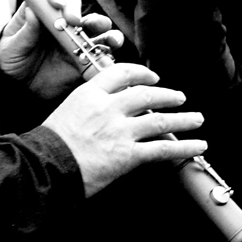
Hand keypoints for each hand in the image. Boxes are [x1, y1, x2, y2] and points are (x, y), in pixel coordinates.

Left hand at [0, 0, 122, 100]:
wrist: (19, 90)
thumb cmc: (11, 63)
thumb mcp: (11, 48)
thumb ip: (24, 32)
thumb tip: (32, 11)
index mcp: (38, 11)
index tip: (56, 4)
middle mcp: (59, 20)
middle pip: (74, 3)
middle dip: (77, 9)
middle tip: (75, 21)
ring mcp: (74, 37)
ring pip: (95, 24)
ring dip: (102, 25)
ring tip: (108, 35)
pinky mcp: (85, 56)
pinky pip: (101, 50)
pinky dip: (108, 51)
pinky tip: (108, 56)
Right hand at [41, 63, 206, 197]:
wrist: (44, 168)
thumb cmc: (49, 146)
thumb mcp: (66, 112)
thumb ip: (89, 107)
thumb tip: (106, 110)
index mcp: (90, 94)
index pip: (121, 73)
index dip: (141, 74)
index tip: (151, 78)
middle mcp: (108, 108)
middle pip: (146, 94)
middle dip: (167, 95)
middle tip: (179, 97)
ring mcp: (120, 131)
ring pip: (160, 120)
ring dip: (183, 119)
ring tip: (197, 119)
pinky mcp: (128, 154)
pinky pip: (163, 149)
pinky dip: (184, 147)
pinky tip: (197, 146)